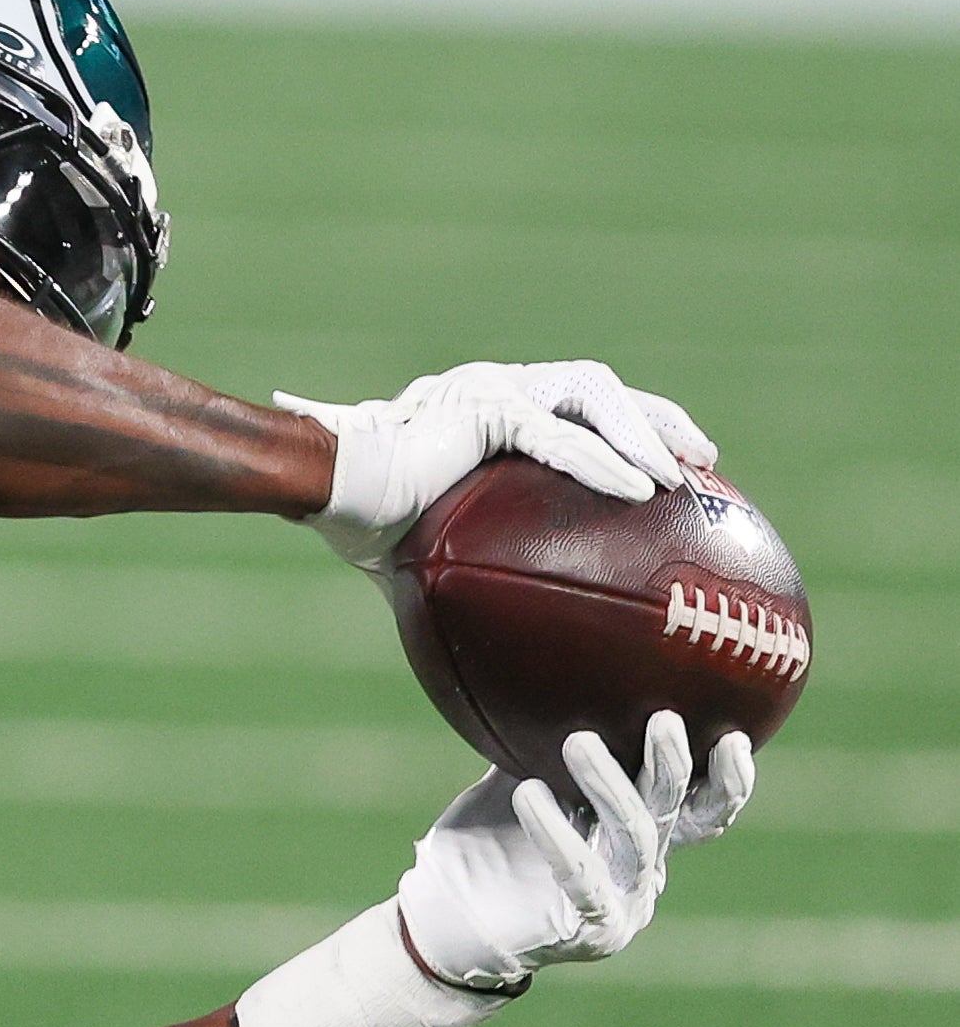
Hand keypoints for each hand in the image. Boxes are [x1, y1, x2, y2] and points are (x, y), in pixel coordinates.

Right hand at [276, 361, 715, 574]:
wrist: (322, 490)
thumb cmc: (362, 523)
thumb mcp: (432, 553)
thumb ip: (475, 569)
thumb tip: (494, 640)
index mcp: (486, 409)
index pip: (574, 407)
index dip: (628, 430)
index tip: (673, 470)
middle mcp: (495, 386)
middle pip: (597, 386)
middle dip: (656, 418)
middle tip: (705, 461)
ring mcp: (490, 388)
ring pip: (590, 393)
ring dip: (644, 434)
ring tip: (684, 478)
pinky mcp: (482, 406)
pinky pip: (557, 436)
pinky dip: (604, 462)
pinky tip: (643, 493)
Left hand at [397, 712, 754, 990]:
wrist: (451, 915)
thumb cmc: (488, 841)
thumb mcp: (523, 780)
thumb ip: (544, 742)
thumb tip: (545, 666)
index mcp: (639, 836)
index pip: (702, 810)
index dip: (729, 781)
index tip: (734, 734)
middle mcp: (643, 870)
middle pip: (672, 812)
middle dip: (670, 764)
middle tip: (662, 718)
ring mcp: (623, 903)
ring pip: (634, 836)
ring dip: (610, 784)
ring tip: (578, 740)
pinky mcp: (589, 930)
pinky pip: (580, 877)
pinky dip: (555, 833)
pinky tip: (527, 793)